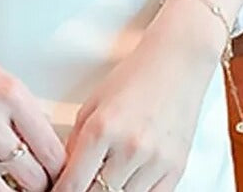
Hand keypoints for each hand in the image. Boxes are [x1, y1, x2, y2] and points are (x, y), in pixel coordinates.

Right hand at [0, 28, 65, 191]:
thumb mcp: (0, 73)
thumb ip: (22, 106)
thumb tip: (43, 133)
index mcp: (10, 94)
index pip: (50, 148)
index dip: (59, 166)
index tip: (59, 169)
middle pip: (30, 176)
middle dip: (40, 182)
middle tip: (41, 181)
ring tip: (15, 189)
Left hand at [51, 21, 218, 191]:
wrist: (177, 64)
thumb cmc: (135, 76)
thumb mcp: (94, 102)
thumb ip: (76, 139)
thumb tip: (64, 171)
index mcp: (102, 127)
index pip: (74, 183)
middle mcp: (129, 146)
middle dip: (87, 189)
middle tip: (84, 179)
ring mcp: (155, 160)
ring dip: (111, 191)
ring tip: (106, 175)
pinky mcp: (176, 168)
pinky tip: (129, 180)